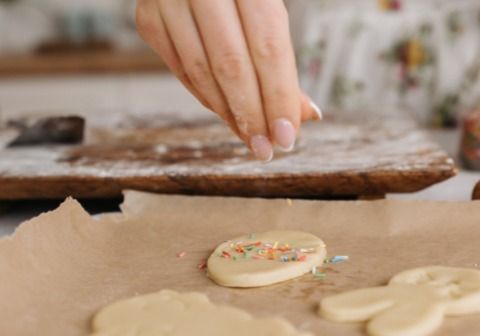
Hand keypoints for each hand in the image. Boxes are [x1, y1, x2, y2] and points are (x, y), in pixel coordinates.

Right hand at [135, 0, 321, 161]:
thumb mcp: (268, 5)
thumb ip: (281, 56)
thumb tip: (305, 115)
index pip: (267, 48)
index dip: (278, 97)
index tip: (288, 137)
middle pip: (231, 65)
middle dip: (253, 115)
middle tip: (267, 149)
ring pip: (200, 71)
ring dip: (229, 114)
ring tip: (252, 140)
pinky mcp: (146, 16)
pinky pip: (180, 68)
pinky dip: (206, 97)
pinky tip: (228, 116)